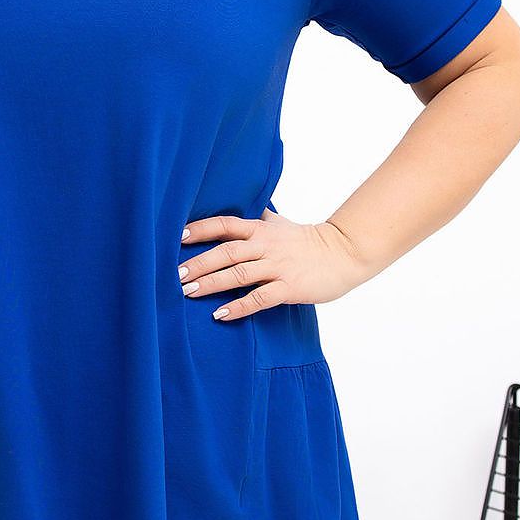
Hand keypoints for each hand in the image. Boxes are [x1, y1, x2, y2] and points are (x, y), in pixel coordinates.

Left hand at [178, 209, 371, 321]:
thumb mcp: (281, 224)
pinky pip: (260, 298)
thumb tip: (242, 205)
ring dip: (212, 283)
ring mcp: (278, 267)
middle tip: (175, 275)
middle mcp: (266, 246)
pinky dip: (239, 307)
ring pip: (238, 274)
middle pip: (226, 252)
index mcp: (260, 230)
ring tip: (189, 292)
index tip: (177, 237)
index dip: (201, 229)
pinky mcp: (289, 287)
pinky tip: (221, 314)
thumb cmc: (308, 240)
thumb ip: (259, 218)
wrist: (345, 253)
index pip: (225, 225)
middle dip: (199, 262)